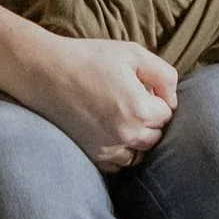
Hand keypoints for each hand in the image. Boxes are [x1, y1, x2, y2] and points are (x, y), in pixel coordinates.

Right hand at [28, 35, 178, 171]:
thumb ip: (164, 75)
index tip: (141, 88)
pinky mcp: (92, 155)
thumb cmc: (89, 58)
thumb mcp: (133, 54)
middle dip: (150, 120)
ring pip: (139, 154)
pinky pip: (118, 164)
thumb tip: (173, 99)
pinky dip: (120, 152)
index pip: (168, 114)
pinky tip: (109, 131)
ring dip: (137, 139)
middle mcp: (127, 135)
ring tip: (122, 117)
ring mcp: (108, 149)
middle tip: (132, 101)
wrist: (45, 72)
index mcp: (140, 109)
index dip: (157, 99)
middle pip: (156, 137)